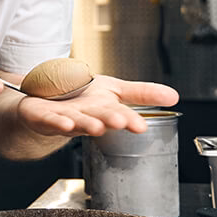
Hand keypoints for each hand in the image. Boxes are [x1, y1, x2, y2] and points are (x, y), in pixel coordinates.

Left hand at [14, 74, 178, 137]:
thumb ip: (142, 93)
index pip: (120, 114)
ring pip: (77, 122)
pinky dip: (57, 121)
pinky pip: (50, 119)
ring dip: (86, 125)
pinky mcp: (42, 117)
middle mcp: (86, 117)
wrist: (45, 103)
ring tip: (97, 126)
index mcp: (104, 110)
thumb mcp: (114, 90)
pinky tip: (64, 123)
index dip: (130, 120)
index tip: (141, 126)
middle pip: (100, 118)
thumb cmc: (81, 99)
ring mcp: (64, 119)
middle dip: (111, 121)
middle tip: (122, 122)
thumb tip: (174, 96)